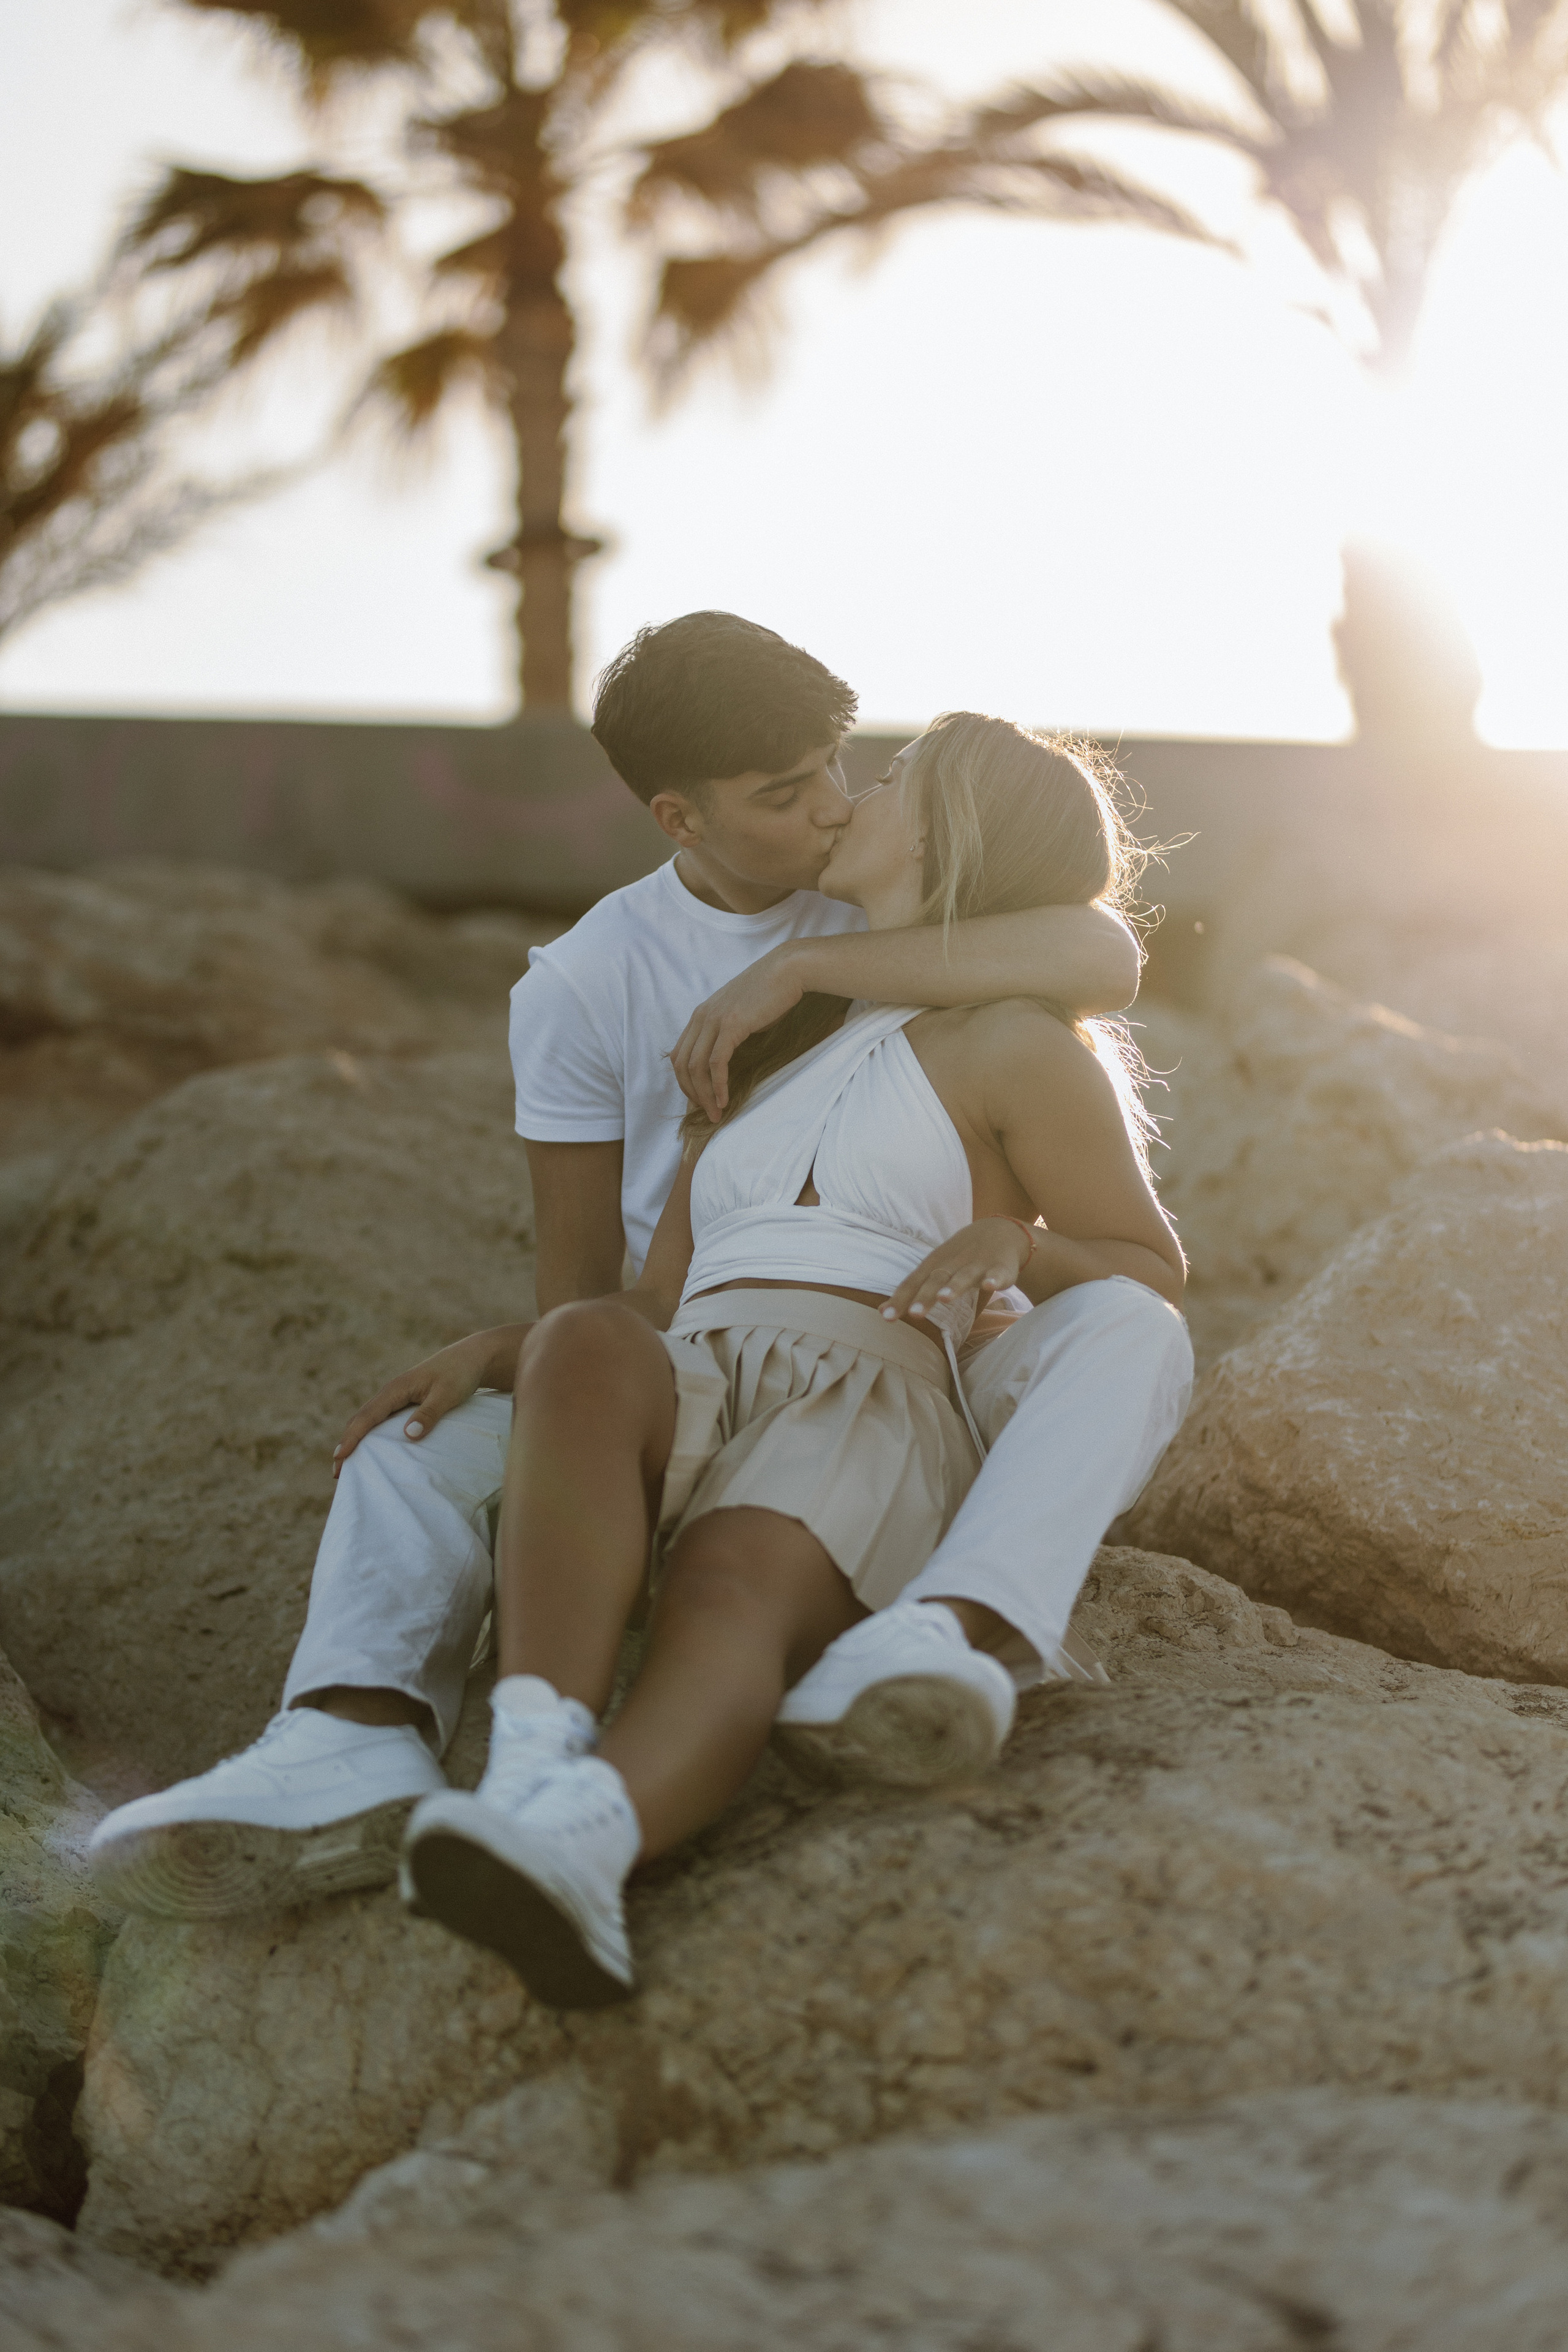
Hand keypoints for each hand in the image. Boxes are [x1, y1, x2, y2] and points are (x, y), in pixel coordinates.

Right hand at [332, 1332, 494, 1477]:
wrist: (471, 1358)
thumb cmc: (459, 1374)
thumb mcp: (447, 1394)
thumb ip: (429, 1414)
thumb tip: (409, 1435)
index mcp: (396, 1389)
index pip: (367, 1416)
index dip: (352, 1437)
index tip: (340, 1457)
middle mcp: (391, 1393)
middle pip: (361, 1420)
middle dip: (347, 1443)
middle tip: (337, 1472)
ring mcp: (396, 1397)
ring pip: (369, 1420)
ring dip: (356, 1440)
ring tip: (347, 1467)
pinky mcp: (404, 1403)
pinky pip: (381, 1421)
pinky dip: (370, 1436)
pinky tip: (371, 1451)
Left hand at [669, 947, 802, 1121]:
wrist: (787, 970)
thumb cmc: (770, 993)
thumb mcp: (740, 1014)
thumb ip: (728, 1032)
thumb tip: (729, 1058)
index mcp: (700, 1015)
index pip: (679, 1054)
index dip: (685, 1081)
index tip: (700, 1099)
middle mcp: (701, 1017)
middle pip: (681, 1064)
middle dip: (692, 1093)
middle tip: (707, 1113)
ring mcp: (714, 1020)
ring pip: (696, 1067)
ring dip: (704, 1095)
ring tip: (717, 1113)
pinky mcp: (731, 1025)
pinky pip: (716, 1063)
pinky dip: (718, 1085)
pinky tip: (725, 1100)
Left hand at [882, 1219, 1033, 1327]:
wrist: (1000, 1231)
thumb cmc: (959, 1257)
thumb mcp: (934, 1269)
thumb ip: (912, 1291)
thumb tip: (882, 1313)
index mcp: (935, 1264)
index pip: (914, 1282)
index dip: (900, 1299)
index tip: (886, 1317)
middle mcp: (953, 1263)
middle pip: (936, 1280)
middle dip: (925, 1296)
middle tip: (914, 1314)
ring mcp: (977, 1264)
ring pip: (964, 1276)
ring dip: (954, 1287)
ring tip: (944, 1298)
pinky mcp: (1000, 1267)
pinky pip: (998, 1273)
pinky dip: (995, 1279)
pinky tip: (991, 1286)